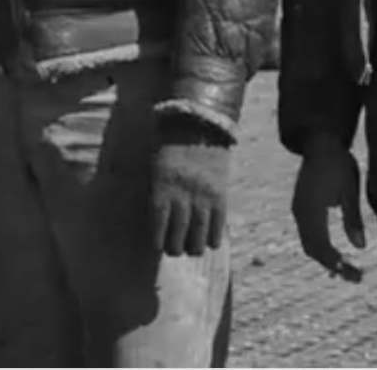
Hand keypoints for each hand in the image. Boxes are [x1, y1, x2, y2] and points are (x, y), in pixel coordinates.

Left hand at [151, 122, 230, 256]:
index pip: (159, 224)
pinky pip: (218, 224)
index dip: (158, 240)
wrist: (199, 126)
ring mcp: (203, 195)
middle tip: (174, 250)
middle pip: (178, 233)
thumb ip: (157, 194)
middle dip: (175, 248)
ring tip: (192, 250)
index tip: (158, 246)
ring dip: (195, 247)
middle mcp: (183, 194)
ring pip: (199, 234)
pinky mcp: (221, 195)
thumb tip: (159, 225)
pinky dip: (214, 238)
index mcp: (162, 187)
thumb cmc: (170, 148)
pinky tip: (210, 243)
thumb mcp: (155, 168)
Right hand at [291, 132, 365, 281]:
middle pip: (312, 249)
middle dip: (332, 266)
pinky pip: (308, 235)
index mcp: (312, 209)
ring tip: (348, 270)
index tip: (355, 273)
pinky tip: (336, 254)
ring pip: (309, 243)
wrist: (320, 144)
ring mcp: (298, 210)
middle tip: (356, 277)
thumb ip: (353, 219)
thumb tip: (360, 248)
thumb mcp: (351, 190)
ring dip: (326, 259)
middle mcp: (300, 212)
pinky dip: (321, 248)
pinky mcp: (300, 208)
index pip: (321, 245)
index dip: (337, 263)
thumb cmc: (338, 165)